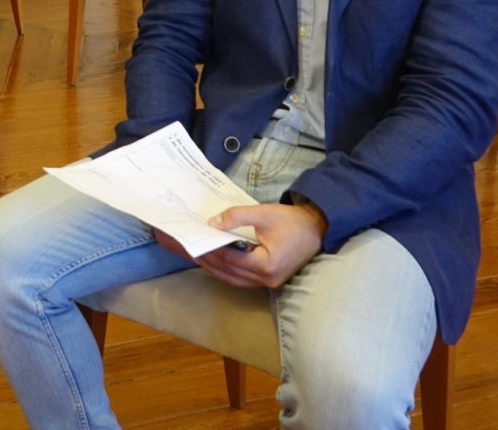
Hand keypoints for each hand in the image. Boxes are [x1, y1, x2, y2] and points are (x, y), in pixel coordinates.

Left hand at [180, 202, 326, 288]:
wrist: (318, 229)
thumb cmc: (293, 221)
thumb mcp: (264, 213)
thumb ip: (237, 216)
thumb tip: (212, 224)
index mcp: (266, 265)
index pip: (228, 258)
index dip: (207, 248)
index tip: (188, 238)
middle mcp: (266, 279)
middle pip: (225, 270)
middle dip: (201, 257)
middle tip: (179, 246)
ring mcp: (267, 283)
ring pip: (230, 277)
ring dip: (210, 265)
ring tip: (189, 253)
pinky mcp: (267, 280)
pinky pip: (239, 278)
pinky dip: (223, 269)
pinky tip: (210, 260)